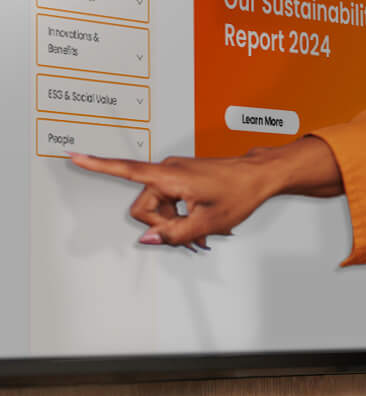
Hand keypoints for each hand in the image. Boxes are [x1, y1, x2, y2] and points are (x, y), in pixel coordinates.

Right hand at [69, 136, 343, 247]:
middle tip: (190, 235)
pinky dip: (179, 215)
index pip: (127, 170)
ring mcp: (174, 173)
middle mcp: (168, 170)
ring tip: (200, 232)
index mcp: (171, 176)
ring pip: (157, 207)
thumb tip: (149, 239)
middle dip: (161, 224)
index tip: (76, 157)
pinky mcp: (181, 177)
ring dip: (173, 222)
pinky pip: (168, 200)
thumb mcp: (209, 222)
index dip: (99, 166)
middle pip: (144, 207)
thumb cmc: (240, 192)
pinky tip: (198, 224)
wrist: (259, 175)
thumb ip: (176, 234)